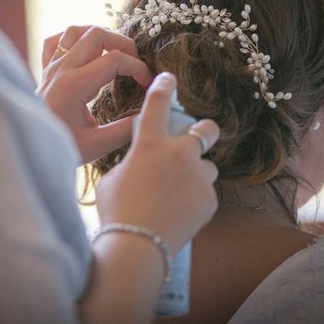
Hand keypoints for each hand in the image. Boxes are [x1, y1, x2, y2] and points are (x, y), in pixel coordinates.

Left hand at [37, 25, 151, 164]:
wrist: (31, 147)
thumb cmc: (61, 148)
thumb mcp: (96, 145)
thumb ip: (126, 129)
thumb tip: (150, 113)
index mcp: (74, 86)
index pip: (114, 60)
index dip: (138, 67)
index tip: (147, 84)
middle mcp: (61, 69)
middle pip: (97, 34)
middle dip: (123, 44)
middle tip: (135, 64)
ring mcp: (51, 67)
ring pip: (76, 31)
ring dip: (100, 36)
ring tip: (115, 53)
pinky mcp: (45, 69)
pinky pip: (55, 41)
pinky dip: (73, 39)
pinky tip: (85, 52)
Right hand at [95, 73, 219, 255]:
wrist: (137, 245)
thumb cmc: (116, 210)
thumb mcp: (113, 177)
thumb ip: (131, 162)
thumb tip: (140, 163)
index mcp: (149, 143)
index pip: (157, 104)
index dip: (164, 86)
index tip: (169, 78)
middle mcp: (178, 154)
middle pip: (206, 129)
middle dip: (204, 131)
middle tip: (196, 139)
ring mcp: (198, 177)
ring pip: (208, 167)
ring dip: (196, 174)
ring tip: (179, 194)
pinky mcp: (210, 200)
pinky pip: (205, 194)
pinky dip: (194, 201)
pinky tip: (179, 214)